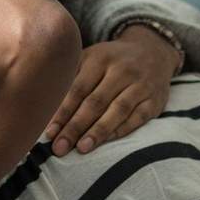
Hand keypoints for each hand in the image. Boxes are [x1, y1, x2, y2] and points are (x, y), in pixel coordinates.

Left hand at [44, 26, 181, 156]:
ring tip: (81, 148)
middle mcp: (122, 70)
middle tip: (59, 147)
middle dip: (75, 127)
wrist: (153, 51)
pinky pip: (136, 118)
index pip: (78, 89)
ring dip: (98, 132)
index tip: (49, 132)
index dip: (63, 112)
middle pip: (95, 102)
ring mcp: (141, 85)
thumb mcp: (92, 57)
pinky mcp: (155, 100)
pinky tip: (105, 142)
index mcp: (100, 58)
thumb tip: (44, 106)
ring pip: (117, 111)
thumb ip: (71, 76)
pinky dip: (120, 130)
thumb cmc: (112, 60)